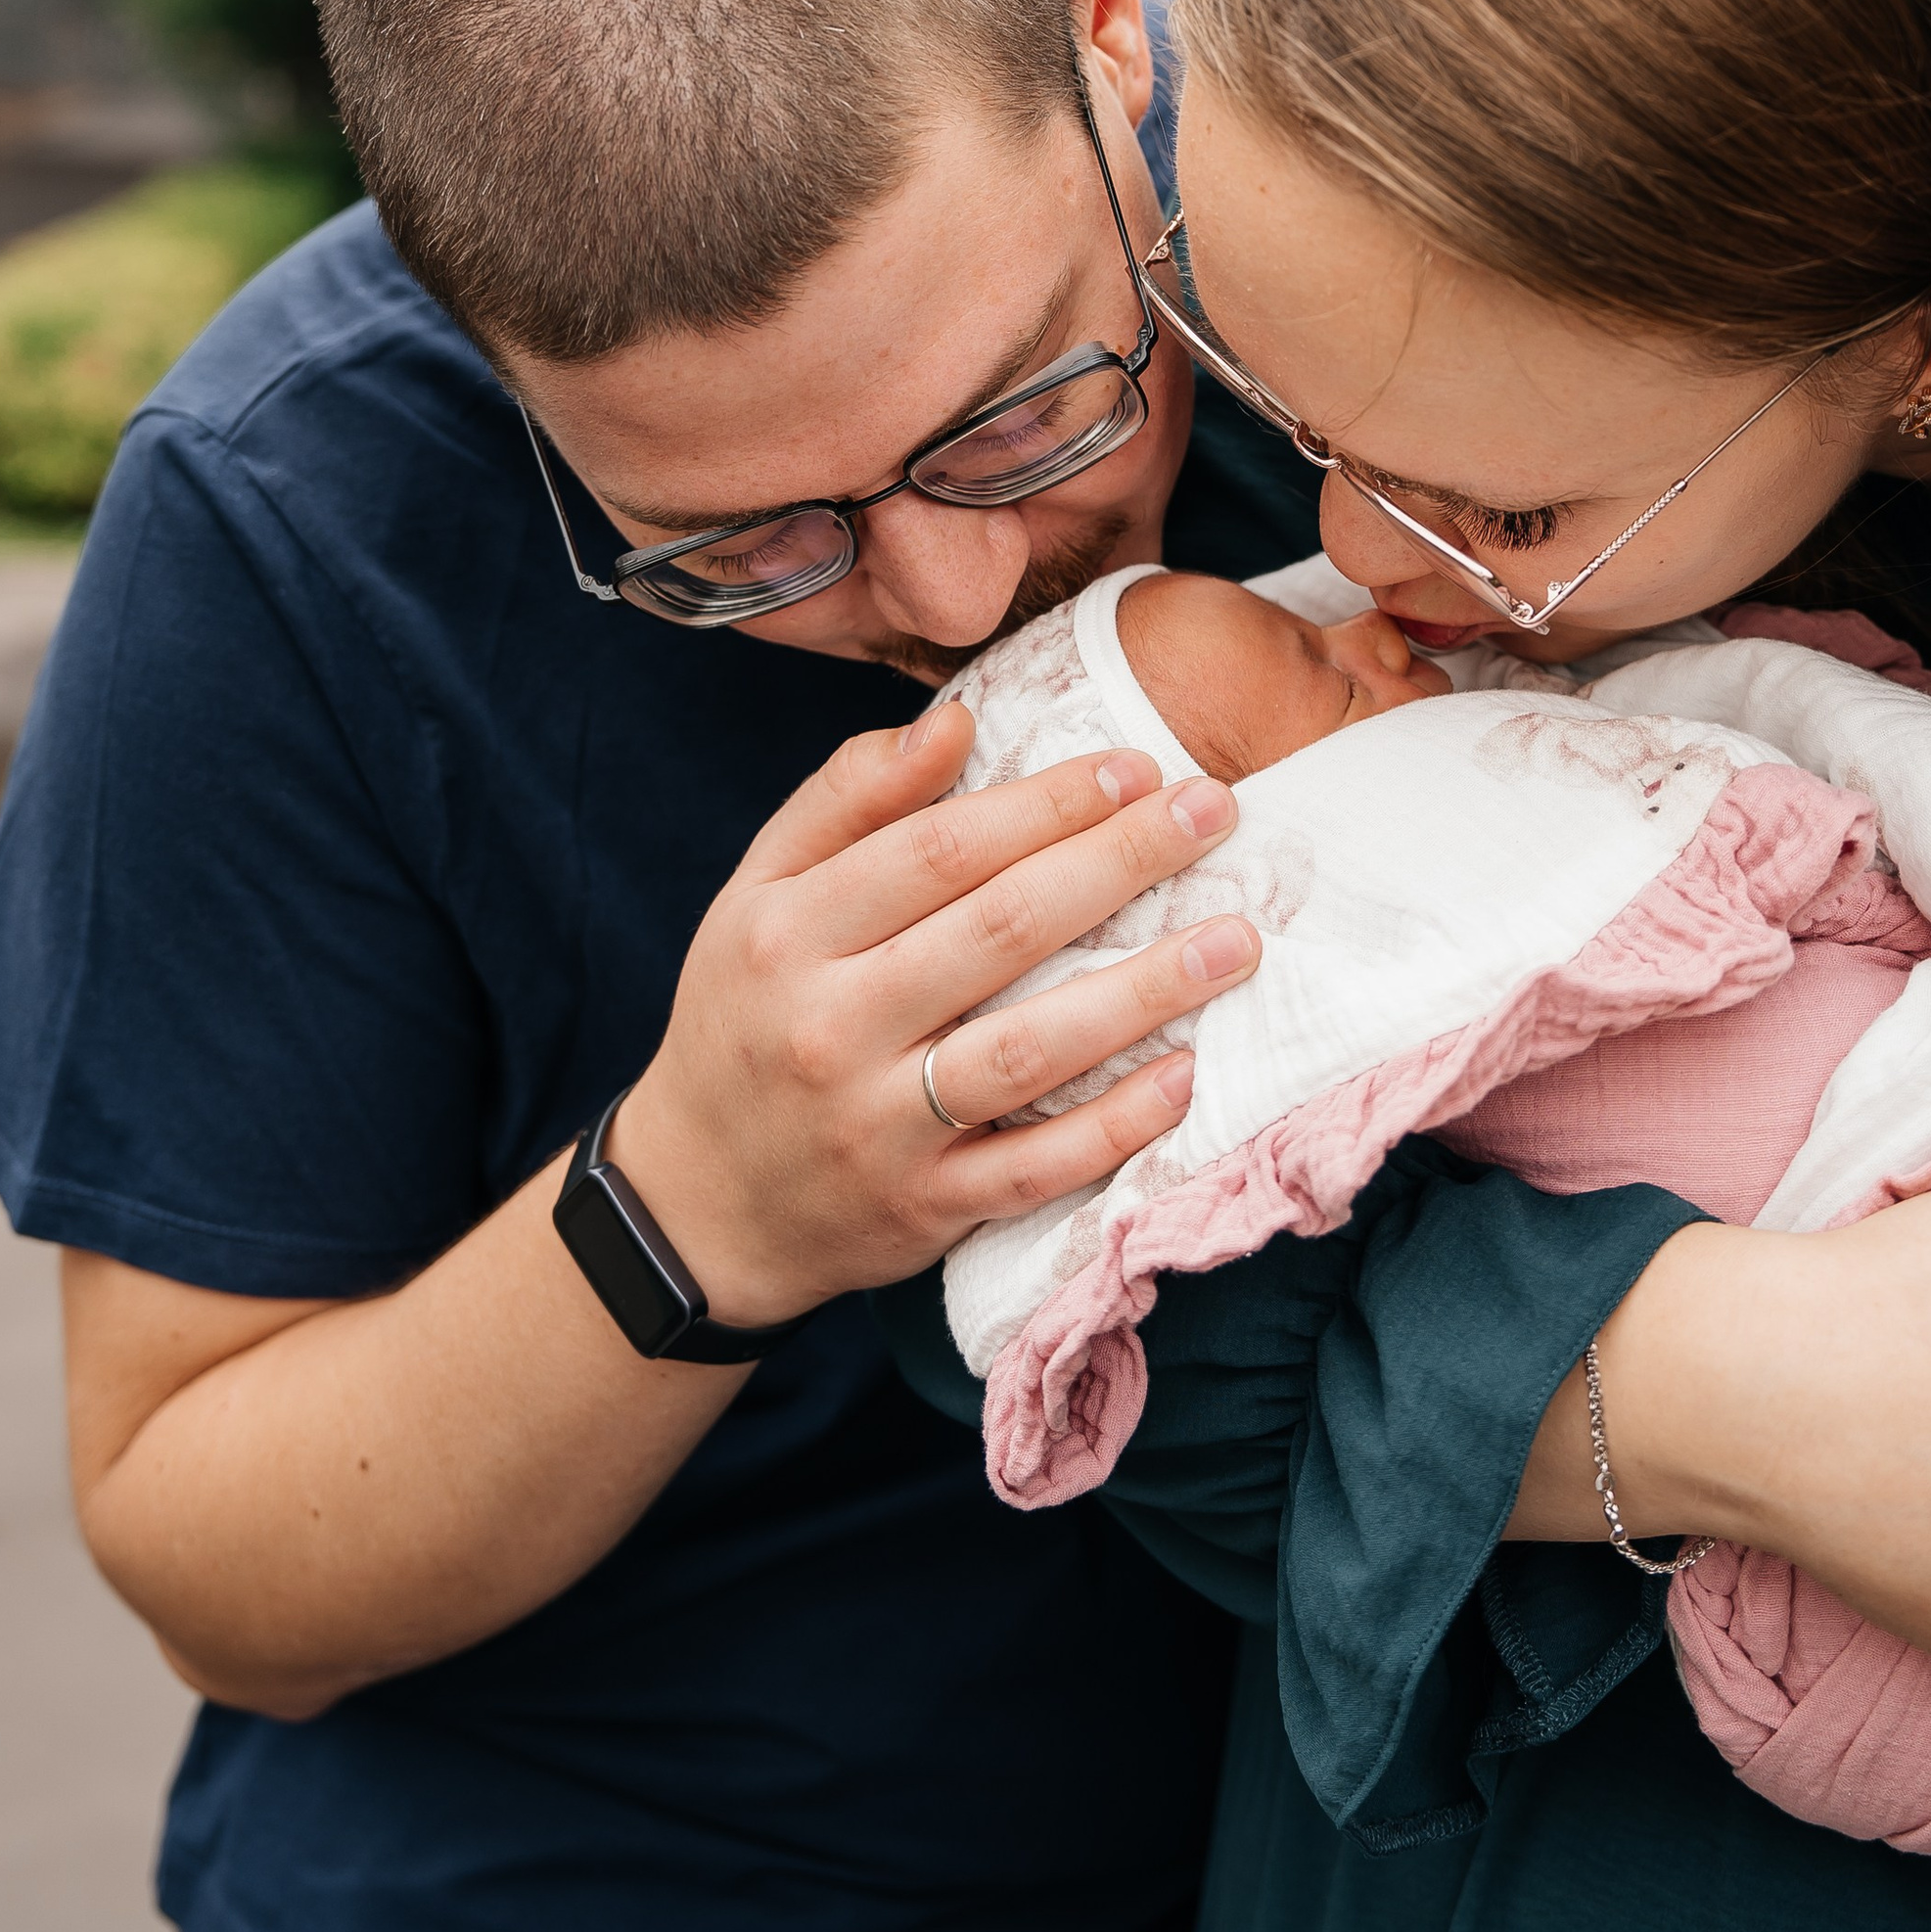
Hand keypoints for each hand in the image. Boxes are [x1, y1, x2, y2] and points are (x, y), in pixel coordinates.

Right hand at [616, 699, 1257, 1321]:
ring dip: (1144, 992)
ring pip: (1031, 1051)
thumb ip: (847, 799)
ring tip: (1233, 942)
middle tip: (1214, 815)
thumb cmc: (746, 1016)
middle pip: (1000, 931)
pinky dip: (1115, 1125)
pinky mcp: (921, 1210)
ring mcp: (877, 1127)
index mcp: (788, 933)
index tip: (1138, 768)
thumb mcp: (758, 893)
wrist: (697, 1201)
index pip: (941, 849)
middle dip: (1121, 863)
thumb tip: (956, 722)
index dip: (1050, 802)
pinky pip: (1036, 1168)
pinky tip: (1186, 1073)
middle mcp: (829, 1027)